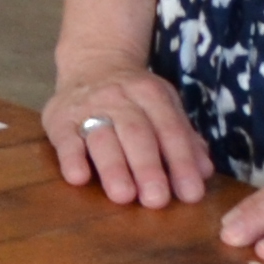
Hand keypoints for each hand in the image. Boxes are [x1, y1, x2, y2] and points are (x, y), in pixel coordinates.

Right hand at [45, 56, 213, 207]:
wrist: (92, 63)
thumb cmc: (134, 98)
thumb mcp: (164, 106)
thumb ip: (184, 138)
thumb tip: (205, 171)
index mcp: (150, 94)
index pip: (169, 129)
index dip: (181, 162)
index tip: (191, 194)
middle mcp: (119, 97)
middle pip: (136, 134)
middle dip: (148, 168)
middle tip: (157, 200)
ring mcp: (87, 107)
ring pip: (102, 138)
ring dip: (113, 168)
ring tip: (123, 196)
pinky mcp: (59, 118)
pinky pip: (64, 139)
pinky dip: (71, 158)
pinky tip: (78, 177)